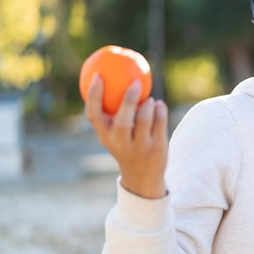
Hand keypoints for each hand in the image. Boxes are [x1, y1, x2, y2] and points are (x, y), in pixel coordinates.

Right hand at [85, 74, 168, 197]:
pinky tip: (159, 105)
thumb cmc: (125, 146)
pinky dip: (160, 110)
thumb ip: (111, 113)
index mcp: (105, 137)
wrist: (142, 177)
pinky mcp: (157, 148)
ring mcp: (140, 147)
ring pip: (144, 120)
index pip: (93, 114)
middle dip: (129, 99)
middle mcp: (120, 143)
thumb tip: (113, 79)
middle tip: (135, 81)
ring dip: (148, 105)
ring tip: (149, 100)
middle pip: (123, 120)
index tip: (98, 75)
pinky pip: (160, 122)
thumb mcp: (113, 134)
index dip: (94, 94)